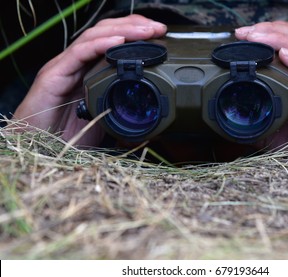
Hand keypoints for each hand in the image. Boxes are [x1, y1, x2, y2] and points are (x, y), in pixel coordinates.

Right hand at [12, 14, 166, 145]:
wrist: (36, 147)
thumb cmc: (66, 135)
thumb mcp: (104, 122)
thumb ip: (122, 116)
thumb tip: (150, 123)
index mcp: (90, 72)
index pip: (114, 42)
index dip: (136, 34)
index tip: (160, 35)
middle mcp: (78, 64)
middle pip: (106, 33)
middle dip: (134, 26)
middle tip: (158, 28)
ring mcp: (66, 67)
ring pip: (94, 37)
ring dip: (122, 30)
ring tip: (146, 31)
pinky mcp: (54, 74)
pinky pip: (78, 53)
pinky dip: (99, 45)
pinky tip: (118, 42)